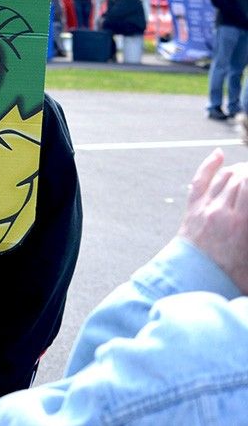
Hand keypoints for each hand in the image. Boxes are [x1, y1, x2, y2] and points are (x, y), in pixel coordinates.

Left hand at [179, 148, 247, 291]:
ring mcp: (204, 208)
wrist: (193, 280)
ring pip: (224, 176)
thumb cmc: (231, 276)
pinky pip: (200, 181)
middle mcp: (221, 211)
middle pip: (240, 177)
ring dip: (239, 169)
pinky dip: (209, 165)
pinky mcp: (193, 209)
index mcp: (241, 224)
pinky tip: (219, 154)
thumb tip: (247, 219)